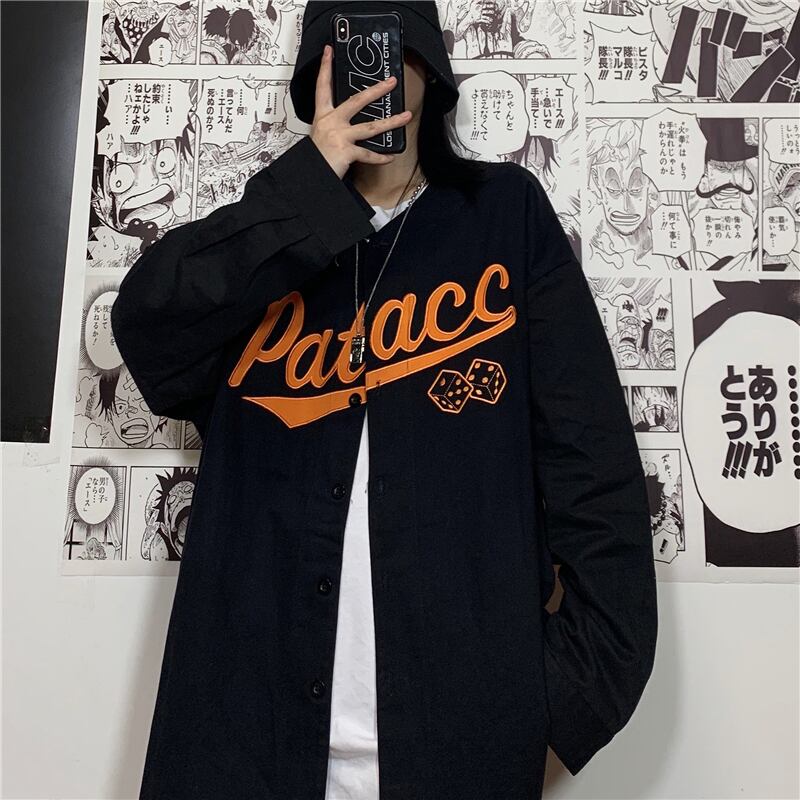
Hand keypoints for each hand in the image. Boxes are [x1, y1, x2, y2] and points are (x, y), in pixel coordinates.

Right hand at [310, 43, 412, 178]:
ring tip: (405, 116)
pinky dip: (380, 157)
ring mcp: (339, 136)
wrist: (309, 175)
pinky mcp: (346, 151)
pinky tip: (390, 156)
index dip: (326, 67)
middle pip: (356, 101)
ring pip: (371, 127)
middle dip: (376, 90)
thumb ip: (333, 128)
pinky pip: (369, 154)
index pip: (322, 87)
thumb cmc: (315, 158)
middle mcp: (331, 123)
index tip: (329, 52)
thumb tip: (349, 126)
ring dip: (391, 121)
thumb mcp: (320, 137)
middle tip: (390, 82)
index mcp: (323, 117)